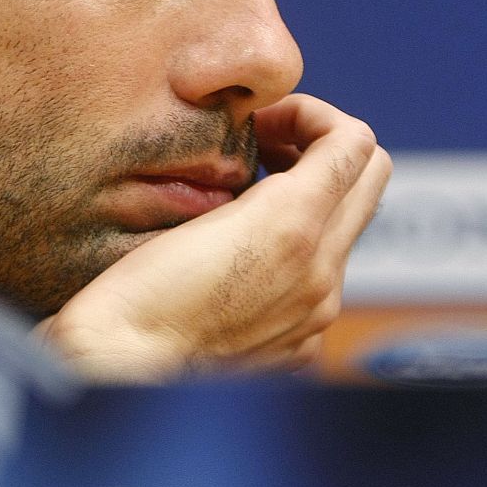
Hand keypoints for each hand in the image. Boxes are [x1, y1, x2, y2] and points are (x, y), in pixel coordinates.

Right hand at [38, 94, 390, 381]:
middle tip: (264, 148)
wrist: (118, 371)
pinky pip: (318, 284)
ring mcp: (313, 316)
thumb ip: (261, 181)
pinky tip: (236, 260)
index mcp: (293, 227)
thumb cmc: (136, 294)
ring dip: (305, 204)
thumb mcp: (192, 211)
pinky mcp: (298, 348)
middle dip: (321, 150)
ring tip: (242, 201)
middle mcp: (320, 276)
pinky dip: (291, 259)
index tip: (261, 124)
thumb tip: (294, 156)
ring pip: (341, 232)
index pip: (355, 142)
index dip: (309, 115)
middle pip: (369, 179)